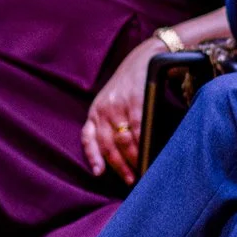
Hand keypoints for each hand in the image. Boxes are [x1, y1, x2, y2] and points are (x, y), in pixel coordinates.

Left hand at [81, 38, 157, 182]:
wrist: (147, 56)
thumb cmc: (131, 83)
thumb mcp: (113, 100)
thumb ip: (111, 122)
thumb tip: (122, 152)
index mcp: (95, 110)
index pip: (89, 138)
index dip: (93, 157)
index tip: (99, 173)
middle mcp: (103, 108)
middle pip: (108, 145)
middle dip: (120, 165)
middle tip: (131, 180)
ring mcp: (119, 104)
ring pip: (124, 140)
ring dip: (133, 158)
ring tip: (142, 170)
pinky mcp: (136, 99)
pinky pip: (138, 128)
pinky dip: (143, 143)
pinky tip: (148, 152)